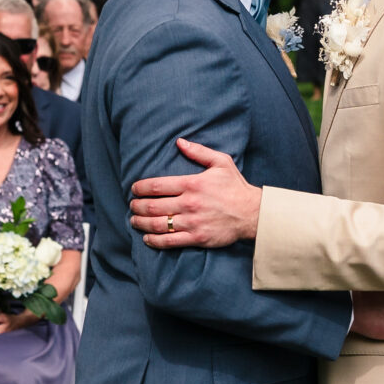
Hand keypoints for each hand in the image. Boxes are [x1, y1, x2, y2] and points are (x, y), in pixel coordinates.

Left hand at [130, 138, 261, 248]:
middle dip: (137, 206)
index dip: (140, 188)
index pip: (156, 186)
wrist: (252, 213)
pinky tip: (147, 238)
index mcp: (192, 184)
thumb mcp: (221, 162)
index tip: (134, 189)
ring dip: (141, 223)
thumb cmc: (235, 187)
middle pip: (153, 206)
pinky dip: (154, 240)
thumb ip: (199, 151)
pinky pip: (170, 241)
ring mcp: (192, 222)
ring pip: (158, 224)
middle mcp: (189, 203)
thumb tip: (179, 141)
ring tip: (134, 220)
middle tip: (132, 206)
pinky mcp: (197, 237)